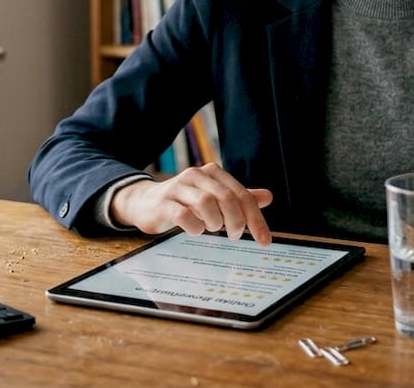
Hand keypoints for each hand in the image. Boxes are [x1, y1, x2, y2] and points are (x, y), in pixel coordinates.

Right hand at [111, 163, 273, 245]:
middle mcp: (196, 175)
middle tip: (234, 235)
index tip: (264, 240)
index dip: (255, 218)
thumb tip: (268, 197)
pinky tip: (194, 230)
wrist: (145, 202)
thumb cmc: (185, 201)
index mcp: (212, 173)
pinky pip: (184, 216)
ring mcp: (178, 188)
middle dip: (236, 221)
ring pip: (206, 203)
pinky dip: (194, 227)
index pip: (241, 194)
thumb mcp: (214, 198)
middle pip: (226, 198)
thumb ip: (238, 198)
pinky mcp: (163, 203)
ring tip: (210, 228)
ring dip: (214, 222)